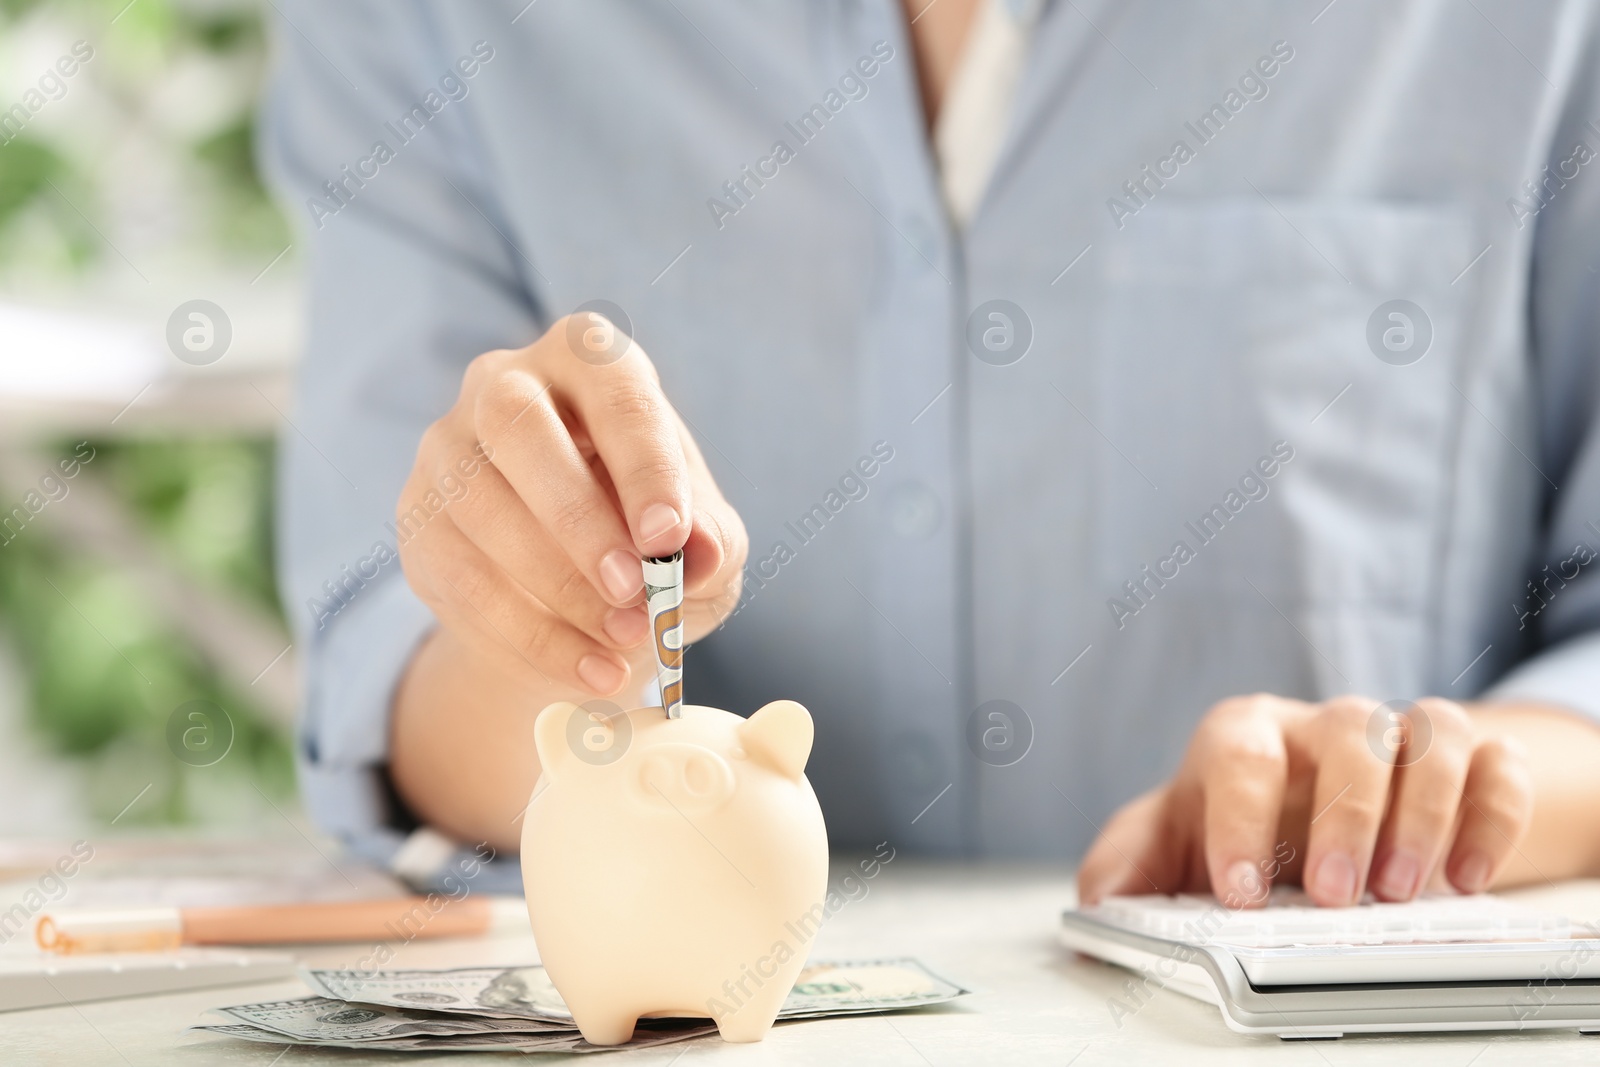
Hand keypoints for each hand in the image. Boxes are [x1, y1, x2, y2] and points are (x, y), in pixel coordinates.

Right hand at [396, 313, 746, 698]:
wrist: (582, 602)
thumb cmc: (652, 541)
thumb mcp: (705, 542)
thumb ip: (711, 540)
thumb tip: (697, 551)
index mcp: (589, 359)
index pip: (613, 389)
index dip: (643, 463)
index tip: (671, 538)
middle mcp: (505, 383)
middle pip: (515, 423)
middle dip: (577, 515)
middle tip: (634, 590)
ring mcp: (448, 447)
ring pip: (476, 502)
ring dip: (554, 584)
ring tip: (624, 640)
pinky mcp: (419, 518)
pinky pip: (458, 575)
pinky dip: (529, 635)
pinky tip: (589, 669)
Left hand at [1077, 694, 1535, 907]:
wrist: (1323, 803)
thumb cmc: (1242, 823)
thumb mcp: (1176, 839)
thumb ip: (1130, 864)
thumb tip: (1096, 905)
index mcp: (1245, 735)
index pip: (1239, 754)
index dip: (1238, 820)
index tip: (1238, 892)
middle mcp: (1323, 725)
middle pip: (1347, 731)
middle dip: (1344, 815)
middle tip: (1334, 897)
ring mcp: (1400, 736)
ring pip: (1430, 734)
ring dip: (1424, 812)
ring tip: (1404, 892)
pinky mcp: (1471, 758)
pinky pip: (1496, 764)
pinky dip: (1492, 814)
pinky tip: (1467, 878)